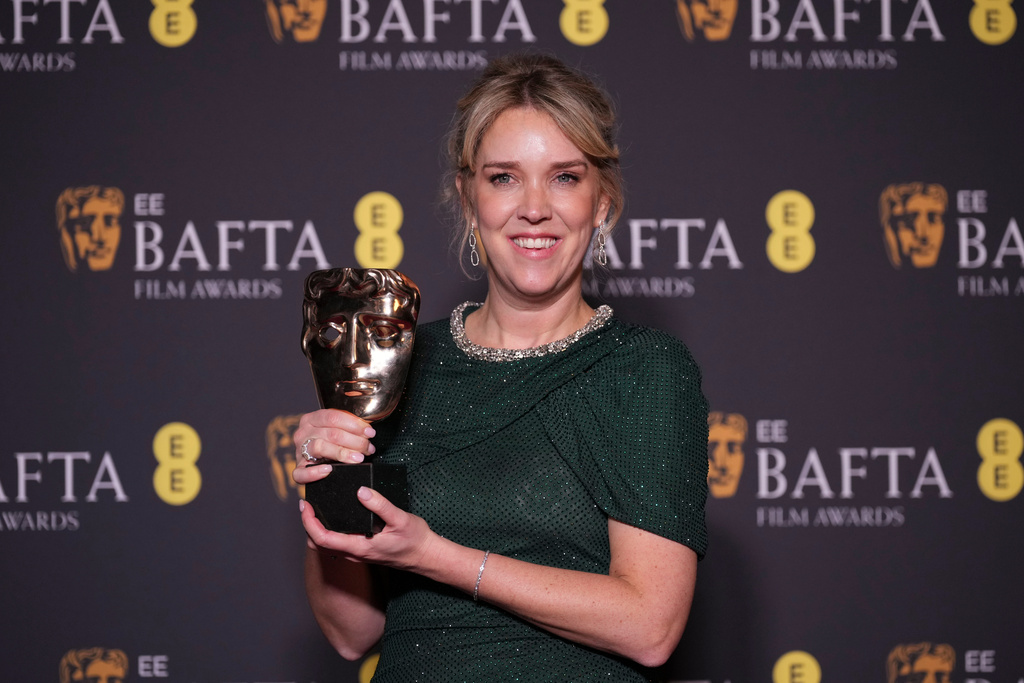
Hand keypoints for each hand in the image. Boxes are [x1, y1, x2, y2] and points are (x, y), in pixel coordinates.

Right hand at [292, 409, 375, 486]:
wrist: (316, 461)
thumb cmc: (330, 443)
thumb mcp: (336, 429)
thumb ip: (348, 427)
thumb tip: (368, 430)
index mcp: (312, 419)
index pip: (333, 417)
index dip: (354, 424)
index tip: (369, 432)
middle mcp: (303, 433)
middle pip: (331, 433)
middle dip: (355, 441)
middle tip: (368, 448)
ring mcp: (300, 451)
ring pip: (320, 447)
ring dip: (343, 453)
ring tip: (358, 458)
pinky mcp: (298, 469)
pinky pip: (301, 473)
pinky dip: (314, 472)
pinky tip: (328, 470)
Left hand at [300, 487, 437, 571]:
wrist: (425, 556)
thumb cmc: (414, 539)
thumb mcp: (401, 519)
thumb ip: (381, 505)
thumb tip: (361, 492)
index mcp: (359, 547)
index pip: (323, 539)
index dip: (309, 523)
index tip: (305, 506)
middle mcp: (355, 554)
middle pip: (319, 544)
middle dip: (308, 524)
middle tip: (306, 504)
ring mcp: (358, 554)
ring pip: (328, 545)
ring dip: (317, 528)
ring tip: (316, 508)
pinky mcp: (363, 550)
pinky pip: (338, 543)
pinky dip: (329, 531)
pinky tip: (334, 517)